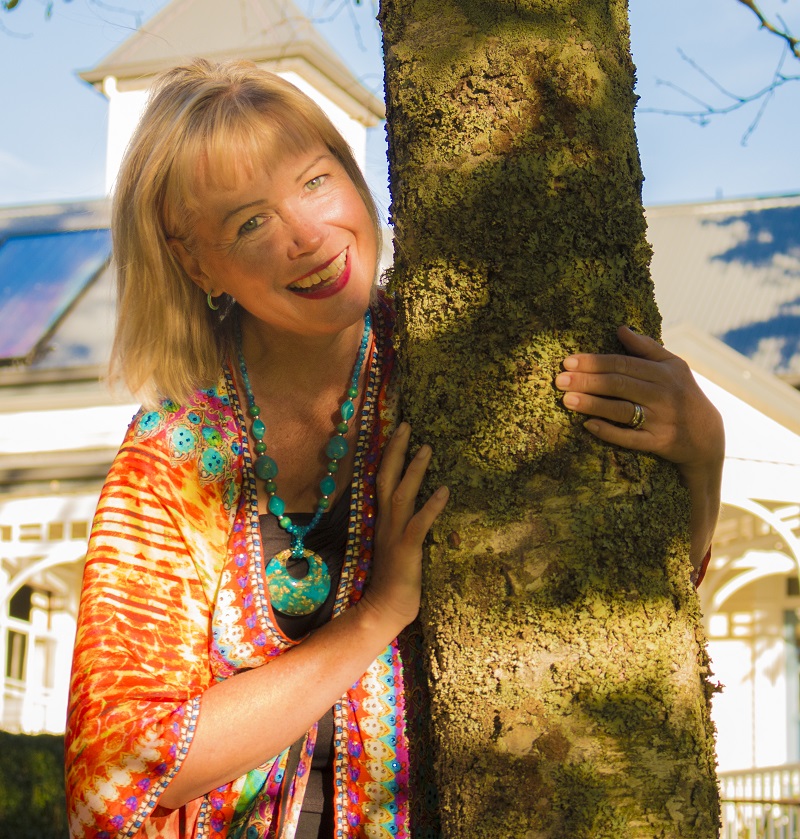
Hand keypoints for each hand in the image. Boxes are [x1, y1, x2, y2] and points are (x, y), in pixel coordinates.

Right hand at [361, 422, 448, 632]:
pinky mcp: (407, 550)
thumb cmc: (394, 579)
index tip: (397, 431)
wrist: (383, 610)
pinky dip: (431, 506)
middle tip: (406, 425)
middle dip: (395, 450)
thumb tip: (417, 505)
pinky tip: (445, 490)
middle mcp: (384, 521)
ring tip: (427, 447)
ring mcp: (394, 535)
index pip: (382, 479)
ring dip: (414, 470)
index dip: (388, 455)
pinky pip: (419, 524)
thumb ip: (404, 523)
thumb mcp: (397, 544)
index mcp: (382, 519)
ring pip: (402, 494)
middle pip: (386, 478)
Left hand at [554, 326, 723, 571]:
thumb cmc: (682, 394)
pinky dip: (610, 432)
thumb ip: (647, 347)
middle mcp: (665, 394)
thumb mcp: (673, 367)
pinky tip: (588, 426)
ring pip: (622, 411)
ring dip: (593, 405)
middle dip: (587, 381)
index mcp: (665, 372)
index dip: (594, 362)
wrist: (707, 437)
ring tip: (567, 400)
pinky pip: (631, 439)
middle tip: (559, 380)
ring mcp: (662, 420)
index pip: (623, 364)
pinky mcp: (661, 443)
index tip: (568, 361)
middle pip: (619, 385)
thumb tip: (620, 327)